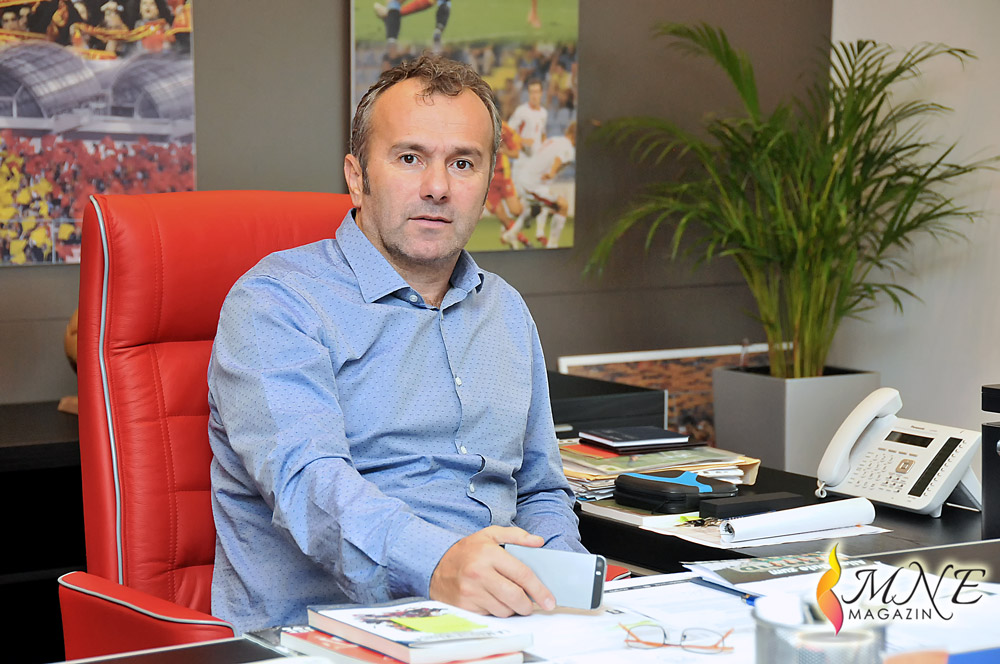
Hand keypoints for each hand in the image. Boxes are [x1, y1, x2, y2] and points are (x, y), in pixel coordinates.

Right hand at [428, 526, 554, 616]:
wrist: (434, 564)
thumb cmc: (466, 551)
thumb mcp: (489, 535)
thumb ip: (516, 536)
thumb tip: (538, 542)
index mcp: (488, 554)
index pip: (522, 574)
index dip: (539, 590)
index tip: (549, 600)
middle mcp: (479, 574)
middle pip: (515, 597)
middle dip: (528, 605)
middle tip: (530, 604)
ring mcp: (470, 592)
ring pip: (504, 610)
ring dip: (511, 608)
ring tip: (506, 597)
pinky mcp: (464, 607)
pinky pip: (490, 615)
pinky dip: (495, 611)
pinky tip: (491, 600)